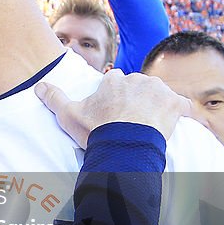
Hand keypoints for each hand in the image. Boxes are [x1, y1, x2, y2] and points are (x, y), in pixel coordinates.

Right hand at [36, 69, 190, 147]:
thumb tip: (38, 85)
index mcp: (115, 80)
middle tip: (131, 120)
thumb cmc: (96, 129)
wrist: (124, 145)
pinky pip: (184, 106)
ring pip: (160, 93)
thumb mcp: (68, 114)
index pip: (116, 80)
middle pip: (139, 85)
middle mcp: (137, 79)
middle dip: (137, 99)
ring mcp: (158, 91)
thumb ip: (54, 97)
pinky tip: (179, 123)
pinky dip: (183, 113)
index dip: (115, 95)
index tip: (113, 110)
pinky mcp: (175, 104)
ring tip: (151, 124)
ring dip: (157, 105)